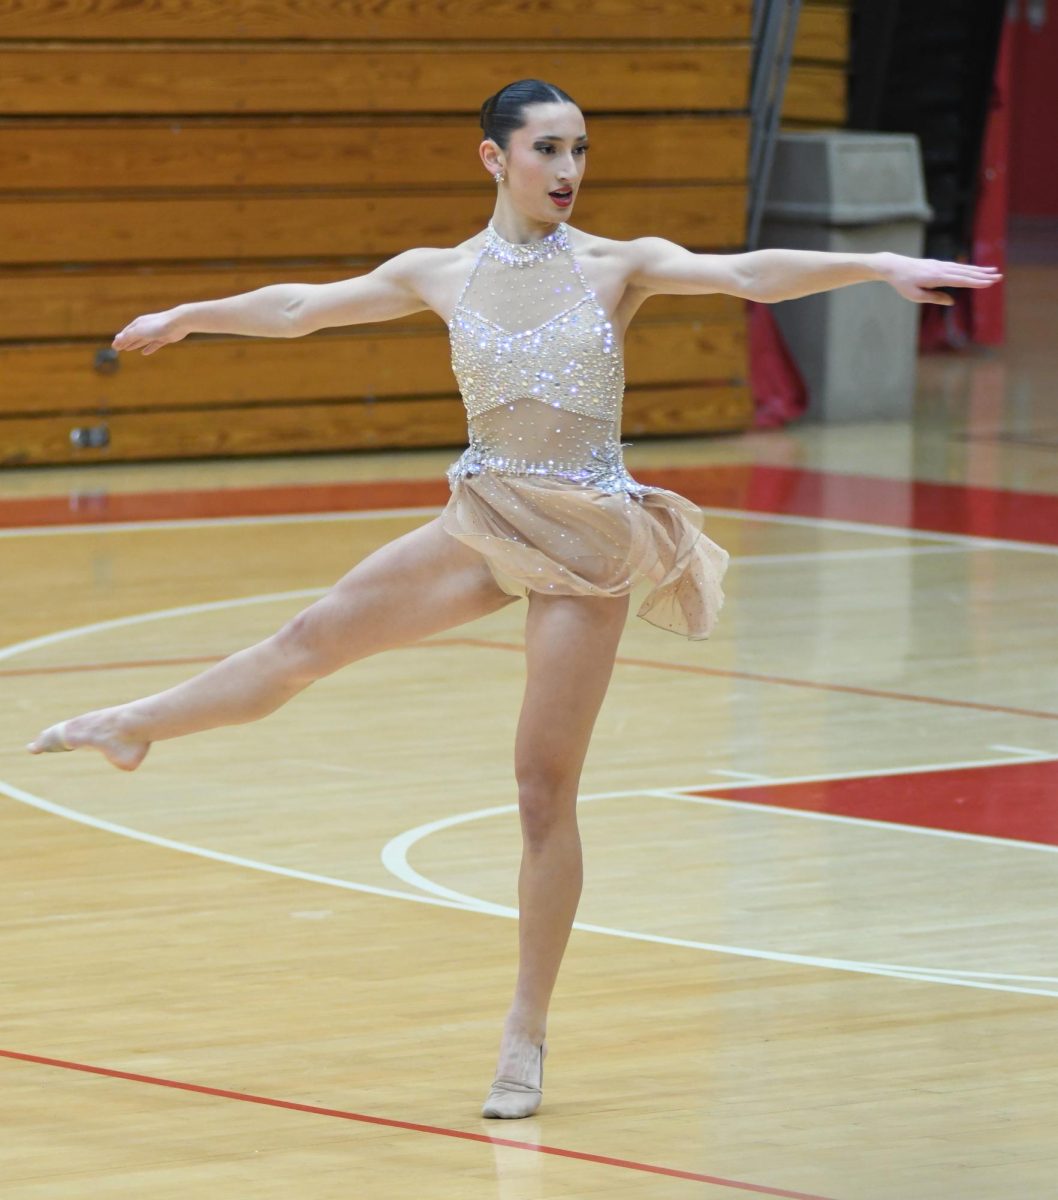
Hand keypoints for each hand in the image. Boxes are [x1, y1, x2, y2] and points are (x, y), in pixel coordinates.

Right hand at [111, 308, 188, 355]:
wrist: (178, 323)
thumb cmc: (157, 326)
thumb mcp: (140, 331)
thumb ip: (128, 336)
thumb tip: (116, 340)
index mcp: (138, 324)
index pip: (126, 333)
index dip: (120, 340)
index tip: (114, 346)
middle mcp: (146, 327)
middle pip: (133, 336)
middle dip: (125, 342)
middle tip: (118, 348)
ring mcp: (155, 332)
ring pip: (142, 340)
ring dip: (135, 344)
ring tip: (128, 349)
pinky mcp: (164, 338)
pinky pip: (154, 344)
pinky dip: (148, 348)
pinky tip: (144, 353)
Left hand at [878, 252, 1001, 305]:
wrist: (894, 266)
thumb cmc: (903, 284)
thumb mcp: (915, 296)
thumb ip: (934, 298)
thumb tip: (951, 302)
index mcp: (936, 278)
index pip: (960, 281)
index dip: (975, 282)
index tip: (989, 283)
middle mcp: (941, 269)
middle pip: (966, 273)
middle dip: (983, 275)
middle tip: (999, 277)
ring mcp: (940, 265)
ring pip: (963, 268)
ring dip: (979, 270)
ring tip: (994, 271)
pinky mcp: (938, 264)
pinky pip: (957, 266)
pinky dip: (968, 268)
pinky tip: (976, 270)